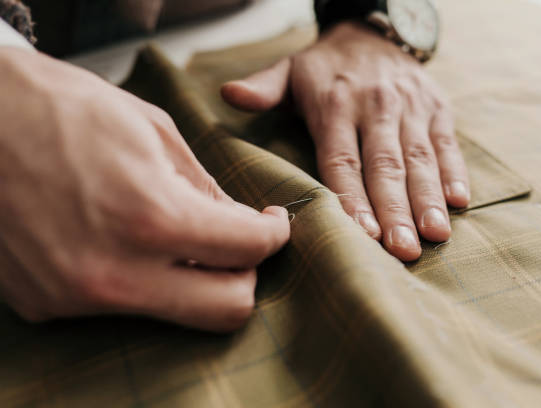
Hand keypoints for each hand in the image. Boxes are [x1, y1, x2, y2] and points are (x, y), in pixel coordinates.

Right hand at [0, 48, 289, 331]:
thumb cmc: (60, 108)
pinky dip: (142, 280)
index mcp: (150, 215)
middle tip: (240, 242)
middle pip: (226, 310)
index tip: (272, 222)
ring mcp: (77, 297)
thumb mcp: (150, 129)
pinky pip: (121, 306)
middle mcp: (116, 271)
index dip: (275, 234)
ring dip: (196, 281)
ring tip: (184, 237)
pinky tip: (129, 242)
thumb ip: (204, 187)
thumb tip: (236, 222)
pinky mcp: (46, 305)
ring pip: (175, 314)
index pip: (249, 250)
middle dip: (247, 275)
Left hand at [222, 21, 468, 260]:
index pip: (342, 160)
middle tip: (403, 251)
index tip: (364, 234)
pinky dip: (455, 172)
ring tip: (434, 235)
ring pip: (420, 158)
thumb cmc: (325, 66)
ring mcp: (410, 107)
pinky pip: (447, 142)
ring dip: (428, 198)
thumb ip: (263, 88)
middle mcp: (376, 106)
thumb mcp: (289, 70)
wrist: (370, 31)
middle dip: (396, 210)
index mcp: (335, 105)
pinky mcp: (436, 107)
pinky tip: (460, 202)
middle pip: (385, 165)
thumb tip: (228, 95)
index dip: (353, 199)